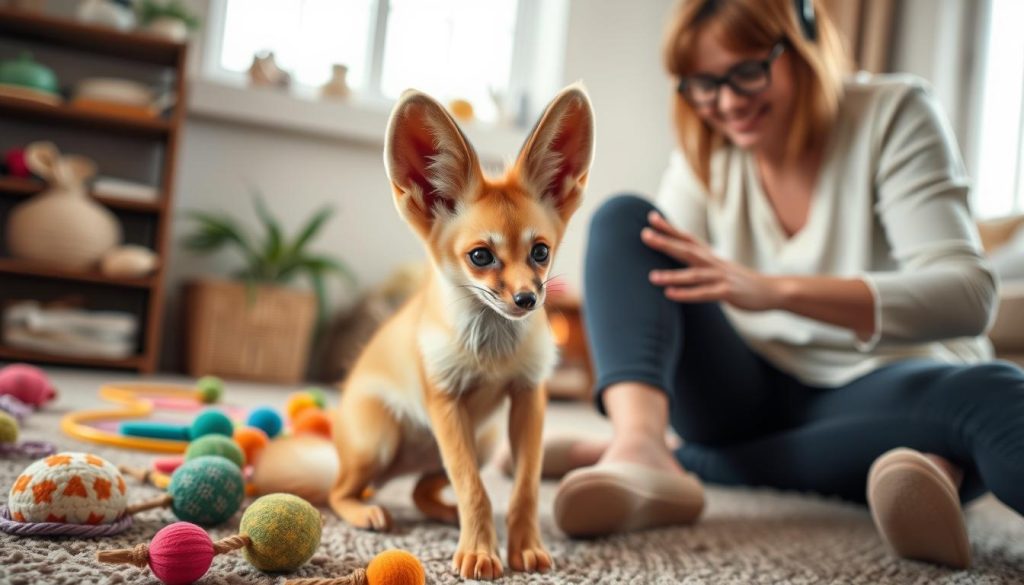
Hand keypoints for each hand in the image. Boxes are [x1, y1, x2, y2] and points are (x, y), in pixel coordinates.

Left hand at [641, 210, 782, 311]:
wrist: (772, 291)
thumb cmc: (742, 282)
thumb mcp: (720, 268)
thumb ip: (702, 263)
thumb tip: (684, 256)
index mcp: (710, 256)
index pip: (687, 238)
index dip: (670, 228)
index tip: (651, 217)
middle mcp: (714, 263)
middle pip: (686, 250)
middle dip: (665, 242)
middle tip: (644, 235)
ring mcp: (720, 277)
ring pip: (693, 274)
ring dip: (672, 275)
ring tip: (651, 277)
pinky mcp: (727, 292)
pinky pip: (703, 293)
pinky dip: (686, 294)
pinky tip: (670, 294)